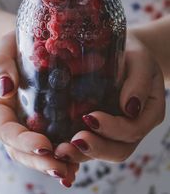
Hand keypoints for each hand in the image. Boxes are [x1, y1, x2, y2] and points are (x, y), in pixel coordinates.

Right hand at [0, 31, 77, 187]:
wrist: (24, 46)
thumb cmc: (12, 47)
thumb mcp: (4, 50)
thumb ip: (1, 67)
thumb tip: (6, 88)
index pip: (6, 130)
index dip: (23, 141)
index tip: (44, 146)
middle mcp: (12, 119)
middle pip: (20, 149)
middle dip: (40, 161)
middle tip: (62, 169)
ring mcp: (27, 123)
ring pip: (36, 151)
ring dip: (53, 164)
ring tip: (71, 172)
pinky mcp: (44, 120)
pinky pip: (51, 140)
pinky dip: (61, 155)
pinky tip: (76, 162)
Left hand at [54, 33, 165, 162]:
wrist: (126, 54)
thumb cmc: (134, 56)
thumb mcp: (141, 61)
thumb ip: (138, 83)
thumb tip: (129, 108)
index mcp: (148, 112)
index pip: (133, 129)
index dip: (112, 129)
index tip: (90, 117)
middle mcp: (134, 126)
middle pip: (119, 149)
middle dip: (96, 147)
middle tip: (74, 140)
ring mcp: (117, 130)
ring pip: (104, 152)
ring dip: (83, 153)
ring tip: (62, 149)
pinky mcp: (102, 128)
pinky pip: (92, 142)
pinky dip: (77, 148)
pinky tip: (60, 144)